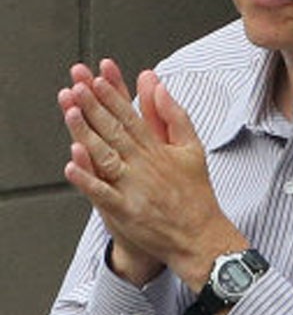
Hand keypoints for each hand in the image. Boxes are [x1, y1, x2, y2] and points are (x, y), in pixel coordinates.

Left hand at [60, 60, 247, 289]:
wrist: (199, 234)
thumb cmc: (195, 192)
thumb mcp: (193, 148)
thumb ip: (175, 116)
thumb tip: (161, 89)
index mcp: (158, 149)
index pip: (132, 116)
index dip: (113, 97)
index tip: (98, 79)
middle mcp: (144, 164)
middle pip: (115, 130)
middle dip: (94, 106)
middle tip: (78, 86)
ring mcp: (134, 187)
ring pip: (105, 156)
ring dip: (87, 134)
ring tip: (71, 113)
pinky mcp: (126, 211)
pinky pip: (102, 193)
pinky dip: (87, 179)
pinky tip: (72, 164)